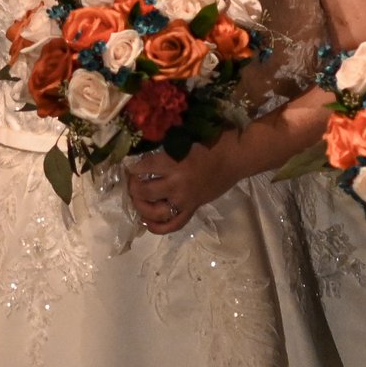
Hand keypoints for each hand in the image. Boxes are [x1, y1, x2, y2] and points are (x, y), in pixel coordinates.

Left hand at [126, 136, 242, 235]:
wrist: (236, 157)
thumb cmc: (212, 142)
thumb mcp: (184, 139)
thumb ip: (165, 147)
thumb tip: (143, 149)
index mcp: (174, 164)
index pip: (143, 168)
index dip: (133, 167)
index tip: (129, 165)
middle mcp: (177, 185)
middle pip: (145, 192)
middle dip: (133, 187)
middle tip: (132, 181)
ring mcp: (185, 200)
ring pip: (155, 212)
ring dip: (141, 207)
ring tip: (137, 199)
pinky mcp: (193, 208)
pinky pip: (174, 224)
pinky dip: (159, 227)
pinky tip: (147, 223)